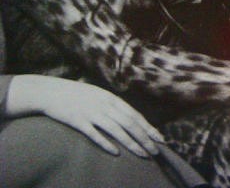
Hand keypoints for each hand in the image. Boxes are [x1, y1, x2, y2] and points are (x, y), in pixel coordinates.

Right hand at [7, 75, 163, 156]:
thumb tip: (130, 118)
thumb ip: (113, 106)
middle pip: (130, 124)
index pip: (135, 115)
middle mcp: (105, 105)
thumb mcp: (99, 95)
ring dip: (132, 143)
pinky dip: (106, 143)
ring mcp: (92, 113)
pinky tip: (116, 153)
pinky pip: (95, 134)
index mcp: (111, 98)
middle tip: (156, 151)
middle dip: (145, 138)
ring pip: (117, 130)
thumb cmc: (77, 94)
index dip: (149, 127)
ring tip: (143, 154)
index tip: (160, 138)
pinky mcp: (78, 121)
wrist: (51, 91)